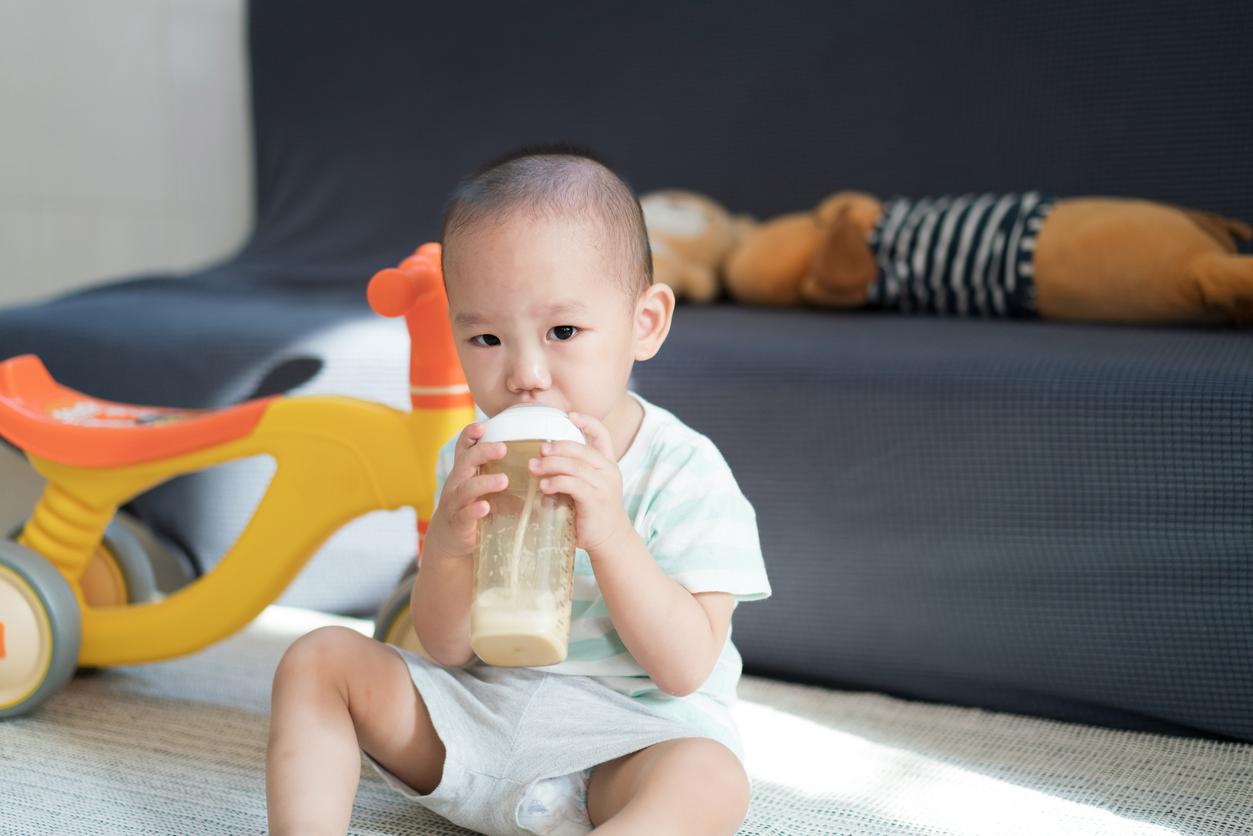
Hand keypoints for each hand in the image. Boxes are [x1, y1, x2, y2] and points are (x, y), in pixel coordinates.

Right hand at [423, 422, 508, 559]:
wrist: (452, 540)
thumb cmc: (475, 508)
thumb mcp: (488, 491)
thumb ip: (507, 480)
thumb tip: (543, 474)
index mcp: (465, 471)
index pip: (465, 448)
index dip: (470, 435)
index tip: (483, 426)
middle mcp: (457, 482)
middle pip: (466, 462)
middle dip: (483, 452)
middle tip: (503, 448)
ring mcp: (455, 502)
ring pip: (466, 488)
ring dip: (485, 482)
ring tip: (504, 480)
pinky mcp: (458, 521)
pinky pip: (465, 513)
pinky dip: (475, 509)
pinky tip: (485, 507)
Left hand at [528, 411, 632, 556]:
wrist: (610, 540)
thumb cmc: (592, 513)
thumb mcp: (588, 487)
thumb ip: (574, 472)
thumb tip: (542, 458)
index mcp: (608, 464)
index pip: (602, 435)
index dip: (587, 422)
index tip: (569, 415)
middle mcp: (609, 471)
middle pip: (581, 449)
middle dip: (558, 446)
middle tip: (539, 449)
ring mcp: (604, 486)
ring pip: (575, 466)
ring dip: (551, 464)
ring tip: (533, 468)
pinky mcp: (595, 500)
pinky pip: (573, 485)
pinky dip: (556, 482)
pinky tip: (543, 486)